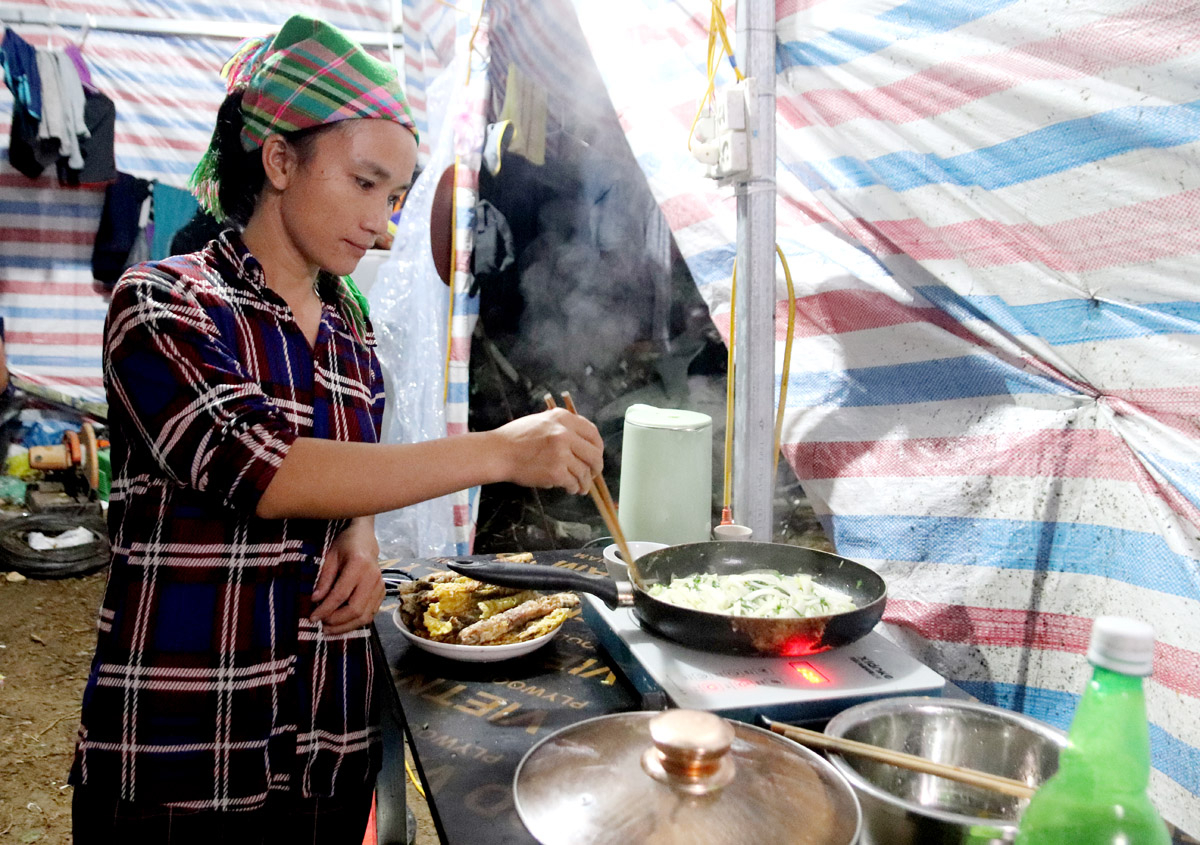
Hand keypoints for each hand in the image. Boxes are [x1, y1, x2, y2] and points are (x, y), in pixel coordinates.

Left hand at [310, 518, 384, 634]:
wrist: (366, 539)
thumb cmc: (345, 545)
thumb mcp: (330, 557)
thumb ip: (324, 580)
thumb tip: (315, 601)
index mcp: (358, 565)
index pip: (340, 595)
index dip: (325, 609)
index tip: (312, 618)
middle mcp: (372, 577)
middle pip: (355, 609)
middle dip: (336, 621)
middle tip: (321, 625)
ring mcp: (380, 586)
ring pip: (365, 616)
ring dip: (346, 627)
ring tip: (330, 629)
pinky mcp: (382, 592)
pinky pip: (371, 614)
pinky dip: (356, 622)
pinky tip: (343, 624)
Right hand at [493, 408, 603, 494]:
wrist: (498, 452)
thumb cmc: (516, 438)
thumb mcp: (541, 421)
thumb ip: (562, 427)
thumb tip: (583, 442)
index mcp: (563, 418)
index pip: (592, 432)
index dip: (598, 447)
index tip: (596, 455)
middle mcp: (565, 433)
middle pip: (594, 454)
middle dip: (596, 467)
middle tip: (594, 474)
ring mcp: (561, 453)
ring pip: (584, 471)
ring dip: (585, 482)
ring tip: (581, 487)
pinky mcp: (556, 472)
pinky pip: (573, 482)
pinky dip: (573, 488)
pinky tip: (570, 489)